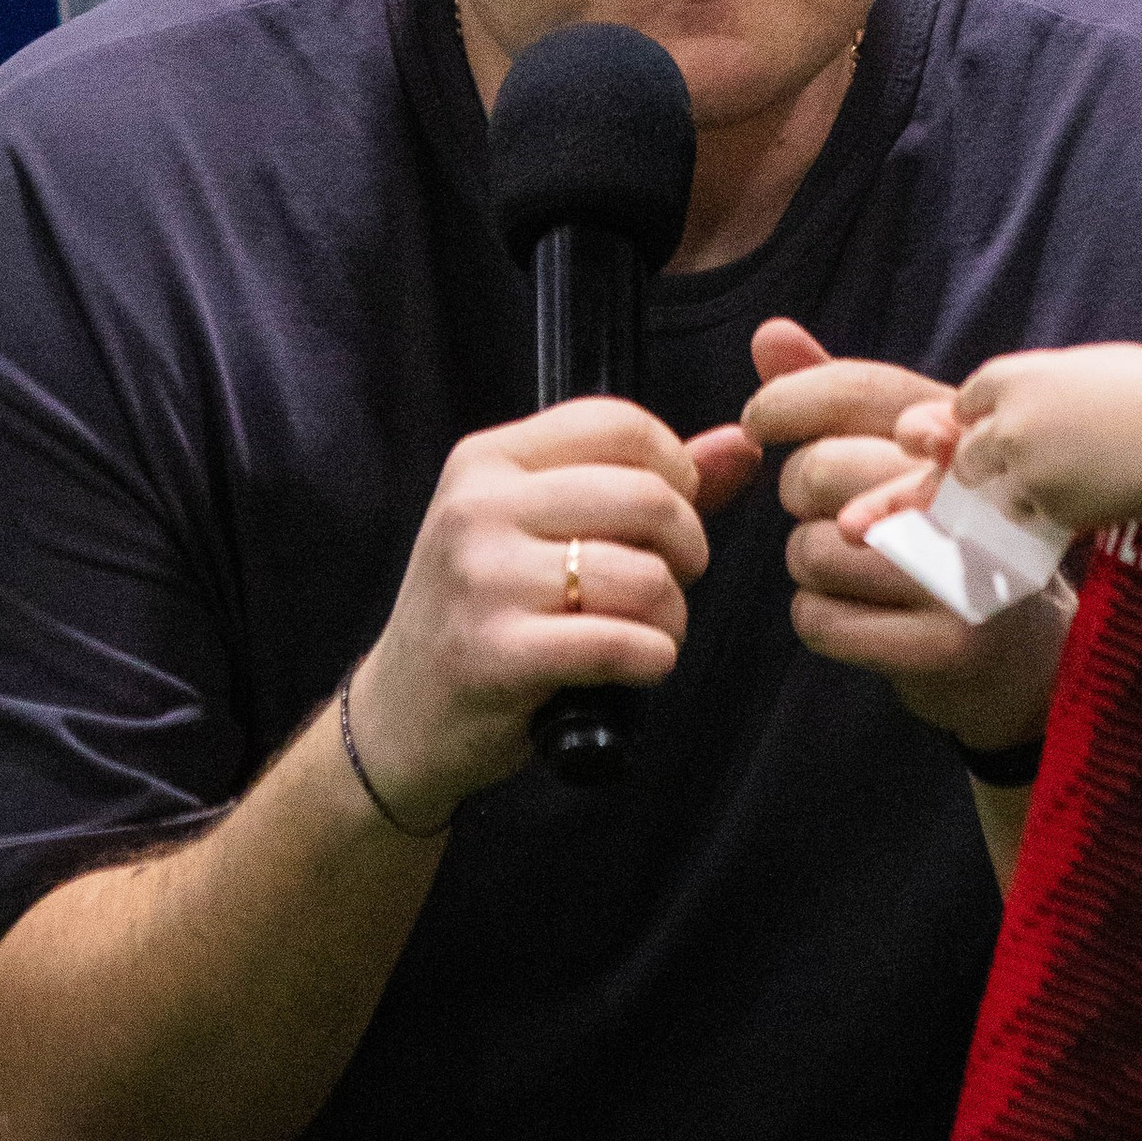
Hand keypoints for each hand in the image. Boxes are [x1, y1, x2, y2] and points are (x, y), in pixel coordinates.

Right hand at [345, 400, 716, 828]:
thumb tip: (739, 446)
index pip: (619, 425)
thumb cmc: (487, 611)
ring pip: (644, 575)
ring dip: (672, 615)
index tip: (672, 514)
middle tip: (671, 579)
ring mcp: (482, 580)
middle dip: (687, 546)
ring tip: (651, 631)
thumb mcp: (542, 526)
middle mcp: (478, 507)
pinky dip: (653, 659)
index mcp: (489, 459)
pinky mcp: (495, 653)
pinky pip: (620, 643)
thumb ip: (642, 481)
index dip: (676, 471)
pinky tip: (637, 666)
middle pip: (646, 496)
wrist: (403, 715)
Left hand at [745, 319, 1070, 753]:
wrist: (1024, 653)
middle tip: (827, 510)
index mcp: (964, 435)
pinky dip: (818, 620)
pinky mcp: (947, 645)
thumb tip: (768, 333)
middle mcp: (971, 497)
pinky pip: (821, 621)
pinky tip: (855, 616)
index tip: (756, 419)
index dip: (791, 398)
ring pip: (811, 550)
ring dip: (808, 563)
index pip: (860, 391)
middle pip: (822, 470)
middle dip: (798, 489)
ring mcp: (963, 574)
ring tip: (853, 568)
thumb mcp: (905, 455)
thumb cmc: (946, 536)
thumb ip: (838, 398)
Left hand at [942, 342, 1141, 537]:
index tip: (983, 423)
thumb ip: (1045, 383)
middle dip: (982, 462)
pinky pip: (1037, 517)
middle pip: (968, 454)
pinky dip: (1051, 512)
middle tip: (1004, 466)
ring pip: (998, 495)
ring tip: (1052, 486)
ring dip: (1016, 493)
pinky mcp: (1052, 511)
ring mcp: (1027, 474)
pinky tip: (1082, 497)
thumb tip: (1038, 398)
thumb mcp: (1085, 365)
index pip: (967, 400)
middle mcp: (1008, 427)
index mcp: (1014, 380)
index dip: (975, 414)